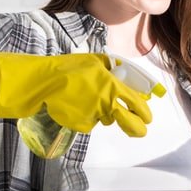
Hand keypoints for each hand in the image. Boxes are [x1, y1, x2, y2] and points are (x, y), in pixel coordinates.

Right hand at [0, 52, 154, 136]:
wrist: (43, 82)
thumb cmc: (68, 69)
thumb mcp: (95, 61)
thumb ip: (112, 68)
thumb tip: (126, 74)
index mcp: (112, 85)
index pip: (137, 102)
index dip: (145, 111)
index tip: (148, 116)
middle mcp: (106, 102)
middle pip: (130, 122)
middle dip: (138, 128)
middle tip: (139, 129)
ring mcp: (94, 115)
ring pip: (107, 120)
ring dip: (105, 116)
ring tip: (89, 102)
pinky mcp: (81, 124)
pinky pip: (90, 123)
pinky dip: (86, 118)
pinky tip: (76, 106)